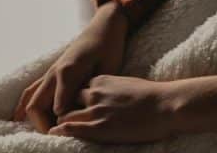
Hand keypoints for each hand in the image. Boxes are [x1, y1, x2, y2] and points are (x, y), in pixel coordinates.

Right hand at [12, 2, 128, 132]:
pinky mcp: (51, 72)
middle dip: (43, 126)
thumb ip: (88, 89)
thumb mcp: (106, 69)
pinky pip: (31, 90)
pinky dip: (24, 105)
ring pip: (30, 100)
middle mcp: (54, 73)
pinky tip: (18, 118)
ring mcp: (50, 72)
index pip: (58, 109)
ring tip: (45, 133)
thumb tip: (71, 110)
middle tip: (58, 137)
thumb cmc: (109, 47)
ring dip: (34, 118)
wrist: (104, 26)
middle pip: (36, 107)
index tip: (71, 135)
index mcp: (67, 73)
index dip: (63, 125)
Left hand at [49, 74, 178, 143]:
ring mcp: (96, 111)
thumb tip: (115, 99)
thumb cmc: (155, 96)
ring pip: (65, 115)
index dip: (73, 100)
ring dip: (58, 123)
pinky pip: (71, 128)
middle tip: (56, 120)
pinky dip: (60, 131)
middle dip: (61, 110)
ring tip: (51, 131)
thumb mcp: (129, 85)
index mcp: (103, 81)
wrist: (166, 104)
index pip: (77, 89)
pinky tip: (53, 135)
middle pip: (67, 101)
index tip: (71, 107)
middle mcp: (95, 93)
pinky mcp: (99, 127)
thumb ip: (115, 90)